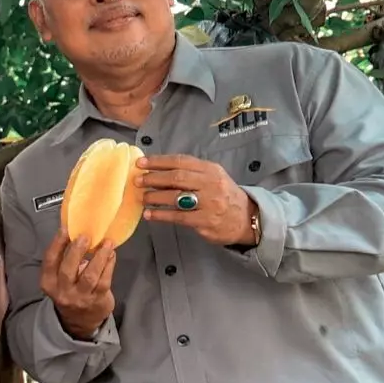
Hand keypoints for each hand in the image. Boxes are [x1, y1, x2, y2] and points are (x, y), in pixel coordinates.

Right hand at [39, 230, 115, 339]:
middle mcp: (62, 292)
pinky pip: (104, 280)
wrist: (79, 322)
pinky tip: (111, 254)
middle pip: (67, 269)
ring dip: (99, 257)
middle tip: (86, 236)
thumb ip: (65, 261)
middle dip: (76, 250)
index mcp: (48, 283)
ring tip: (107, 243)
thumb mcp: (59, 280)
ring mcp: (80, 298)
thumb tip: (79, 235)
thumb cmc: (70, 291)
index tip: (65, 229)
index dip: (57, 244)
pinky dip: (109, 265)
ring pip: (89, 276)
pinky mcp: (97, 300)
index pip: (50, 261)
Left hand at [136, 154, 258, 246]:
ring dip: (155, 197)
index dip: (158, 161)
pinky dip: (161, 215)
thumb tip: (156, 170)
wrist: (246, 218)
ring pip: (176, 197)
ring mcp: (209, 203)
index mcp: (210, 169)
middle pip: (177, 177)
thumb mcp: (212, 178)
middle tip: (137, 181)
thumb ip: (190, 173)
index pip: (181, 161)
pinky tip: (149, 214)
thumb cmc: (222, 195)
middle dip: (154, 178)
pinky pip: (178, 217)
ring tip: (142, 198)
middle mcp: (211, 184)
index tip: (141, 162)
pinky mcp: (205, 221)